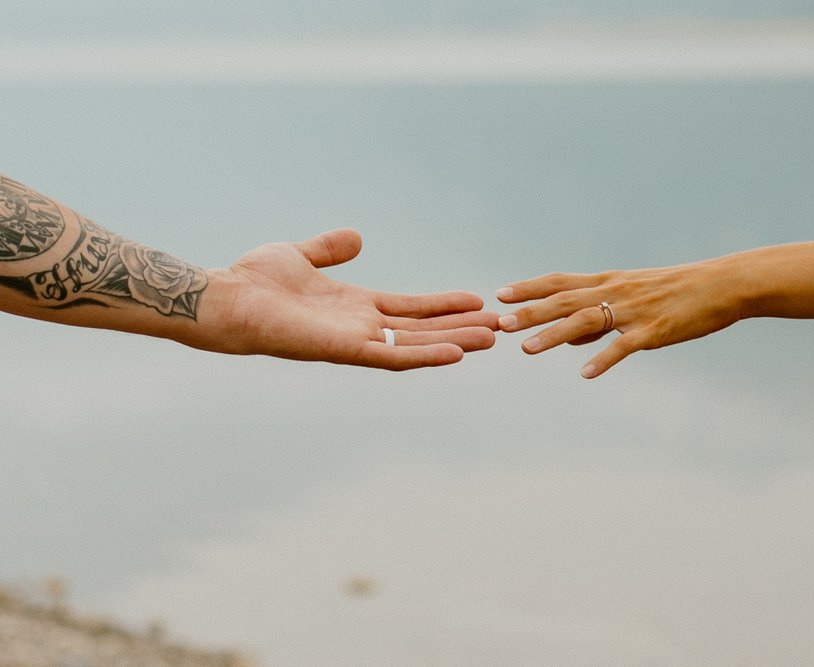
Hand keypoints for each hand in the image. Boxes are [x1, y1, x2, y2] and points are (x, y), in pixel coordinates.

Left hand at [196, 229, 496, 369]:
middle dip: (460, 326)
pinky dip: (425, 355)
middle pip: (422, 328)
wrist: (224, 300)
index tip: (476, 299)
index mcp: (353, 307)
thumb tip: (355, 237)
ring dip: (454, 341)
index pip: (409, 308)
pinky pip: (393, 357)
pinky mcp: (344, 350)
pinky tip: (456, 353)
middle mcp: (360, 327)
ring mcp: (354, 341)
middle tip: (499, 326)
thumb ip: (328, 249)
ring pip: (416, 344)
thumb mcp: (299, 255)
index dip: (443, 304)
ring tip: (492, 337)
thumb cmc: (253, 282)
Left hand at [496, 259, 742, 377]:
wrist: (720, 285)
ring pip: (587, 320)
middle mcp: (614, 292)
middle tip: (501, 323)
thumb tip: (568, 339)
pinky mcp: (653, 330)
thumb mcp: (632, 296)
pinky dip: (604, 359)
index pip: (560, 282)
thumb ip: (598, 316)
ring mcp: (633, 311)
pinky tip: (586, 374)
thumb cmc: (675, 292)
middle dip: (531, 312)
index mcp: (608, 282)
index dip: (530, 288)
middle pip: (564, 300)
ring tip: (527, 350)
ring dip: (554, 335)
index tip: (500, 294)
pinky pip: (624, 346)